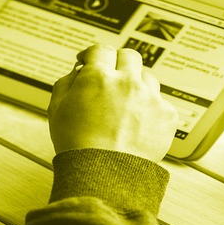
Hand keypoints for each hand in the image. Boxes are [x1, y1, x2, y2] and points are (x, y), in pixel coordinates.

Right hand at [47, 45, 178, 161]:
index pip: (101, 49)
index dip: (93, 54)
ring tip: (125, 106)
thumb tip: (79, 70)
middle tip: (111, 77)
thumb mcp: (56, 109)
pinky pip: (160, 103)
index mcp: (99, 76)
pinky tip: (138, 125)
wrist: (105, 175)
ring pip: (147, 78)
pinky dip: (150, 110)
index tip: (90, 61)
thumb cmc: (77, 144)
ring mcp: (150, 97)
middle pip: (129, 56)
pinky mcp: (166, 115)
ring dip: (136, 86)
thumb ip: (66, 81)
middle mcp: (128, 81)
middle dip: (118, 63)